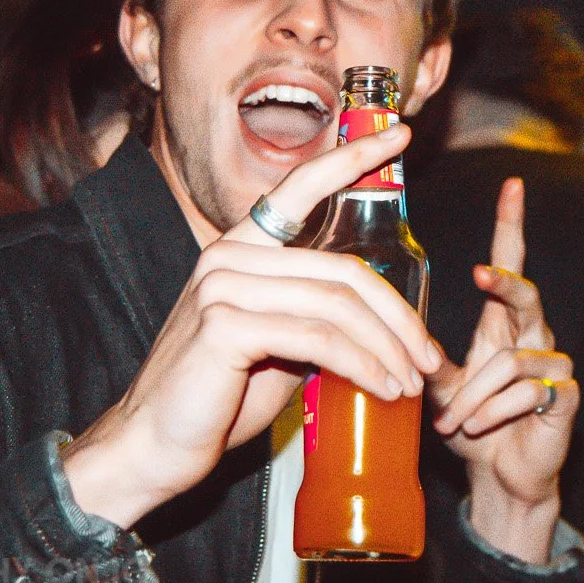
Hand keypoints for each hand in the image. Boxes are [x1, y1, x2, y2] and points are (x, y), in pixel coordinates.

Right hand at [61, 124, 442, 529]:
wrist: (153, 447)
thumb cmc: (216, 400)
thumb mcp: (275, 346)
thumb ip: (314, 318)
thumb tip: (377, 322)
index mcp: (240, 248)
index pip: (301, 188)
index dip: (353, 158)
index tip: (399, 135)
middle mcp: (229, 255)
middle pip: (344, 271)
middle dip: (398, 317)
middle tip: (430, 357)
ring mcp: (223, 286)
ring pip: (337, 306)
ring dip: (387, 348)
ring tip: (412, 382)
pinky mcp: (225, 326)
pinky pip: (317, 338)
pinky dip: (361, 365)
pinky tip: (382, 388)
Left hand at [430, 177, 576, 562]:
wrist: (503, 478)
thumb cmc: (473, 427)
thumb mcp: (439, 388)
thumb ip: (422, 357)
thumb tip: (380, 332)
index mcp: (503, 325)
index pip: (511, 265)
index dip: (512, 227)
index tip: (512, 186)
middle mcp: (534, 336)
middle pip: (526, 294)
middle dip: (506, 283)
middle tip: (483, 275)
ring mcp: (554, 365)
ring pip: (513, 358)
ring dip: (474, 393)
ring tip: (454, 421)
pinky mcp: (566, 396)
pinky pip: (527, 392)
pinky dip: (492, 412)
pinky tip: (478, 429)